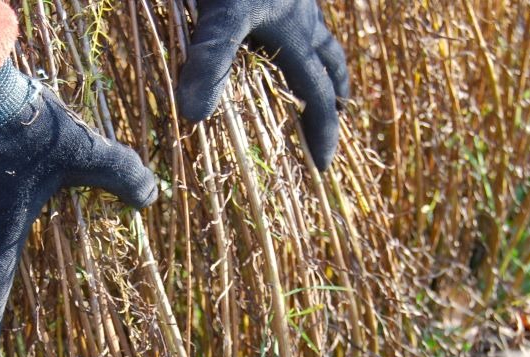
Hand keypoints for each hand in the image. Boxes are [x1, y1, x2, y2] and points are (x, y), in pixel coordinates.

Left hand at [176, 0, 349, 169]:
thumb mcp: (221, 16)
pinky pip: (298, 18)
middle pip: (329, 65)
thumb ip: (210, 63)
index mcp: (297, 37)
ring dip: (321, 64)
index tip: (322, 166)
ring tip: (316, 78)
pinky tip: (278, 34)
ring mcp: (295, 1)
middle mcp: (304, 19)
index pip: (318, 97)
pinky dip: (297, 34)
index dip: (322, 133)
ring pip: (319, 39)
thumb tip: (195, 117)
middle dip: (331, 97)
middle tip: (334, 119)